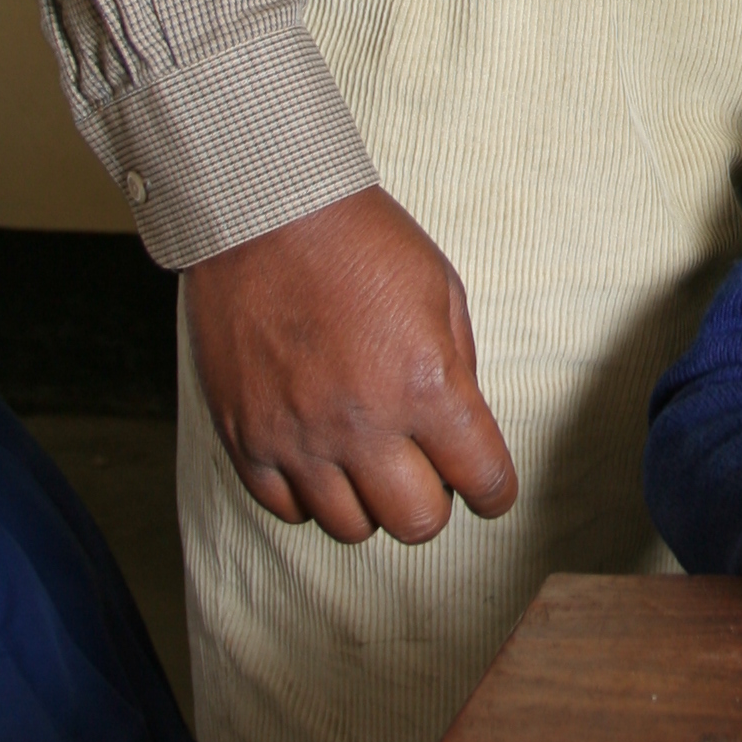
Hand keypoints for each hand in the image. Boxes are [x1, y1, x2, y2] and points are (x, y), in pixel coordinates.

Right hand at [182, 183, 518, 544]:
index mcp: (425, 385)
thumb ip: (460, 367)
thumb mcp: (442, 289)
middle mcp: (362, 424)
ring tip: (370, 460)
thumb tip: (462, 430)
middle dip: (434, 502)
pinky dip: (310, 496)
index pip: (481, 480)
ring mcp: (298, 437)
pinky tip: (322, 458)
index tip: (491, 489)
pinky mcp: (246, 438)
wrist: (268, 213)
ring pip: (351, 528)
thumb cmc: (363, 241)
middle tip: (428, 472)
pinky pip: (285, 509)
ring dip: (371, 501)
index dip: (495, 491)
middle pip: (417, 523)